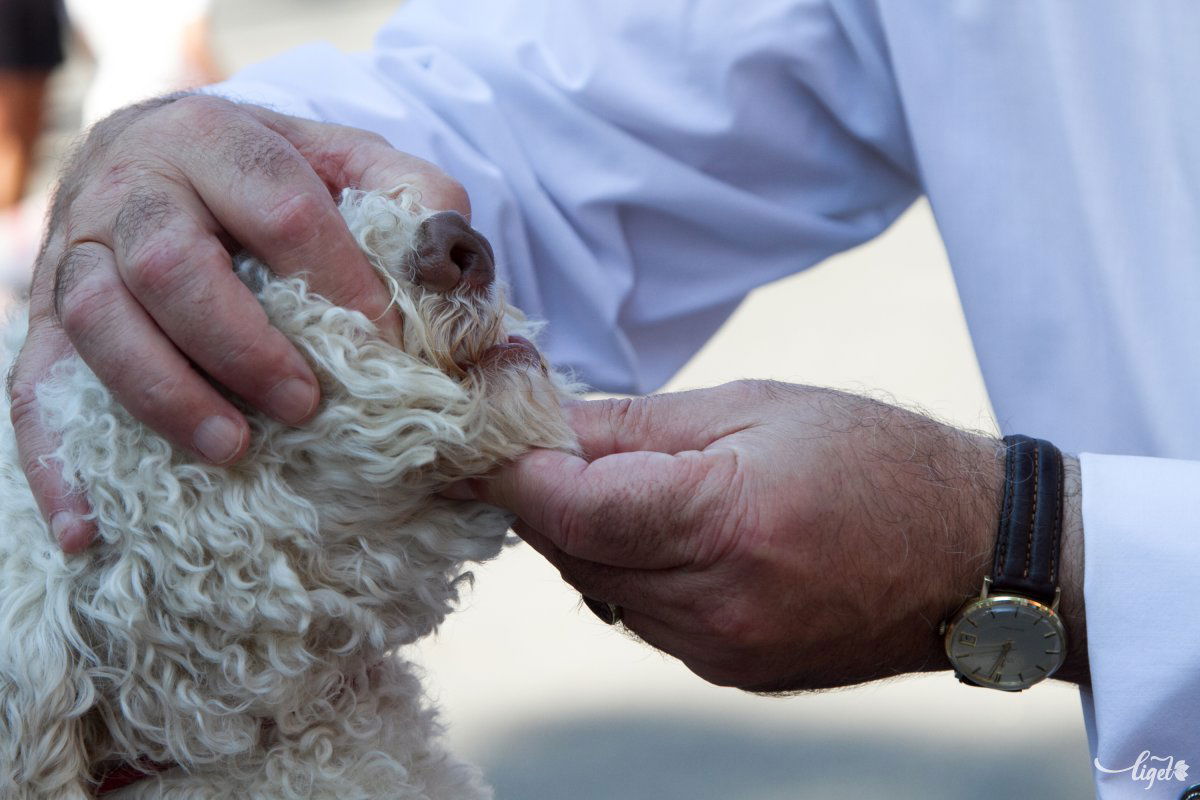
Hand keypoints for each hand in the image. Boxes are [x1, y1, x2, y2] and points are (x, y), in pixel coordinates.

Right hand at [9, 94, 470, 550]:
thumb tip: (445, 265)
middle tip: (306, 405)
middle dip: (242, 345)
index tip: (388, 348)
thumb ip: (411, 198)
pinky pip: (31, 387)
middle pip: (168, 263)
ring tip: (232, 451)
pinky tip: (90, 524)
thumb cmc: (275, 176)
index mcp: (216, 139)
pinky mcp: (41, 319)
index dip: (340, 281)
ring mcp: (75, 252)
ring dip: (163, 394)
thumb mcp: (351, 162)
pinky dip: (54, 459)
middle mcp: (132, 187)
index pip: (280, 208)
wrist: (168, 156)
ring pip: (95, 319)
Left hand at [457, 380, 1087, 690]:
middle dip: (540, 495)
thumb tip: (550, 423)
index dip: (514, 468)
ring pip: (597, 587)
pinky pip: (640, 615)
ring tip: (599, 476)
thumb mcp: (756, 406)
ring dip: (581, 533)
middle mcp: (715, 605)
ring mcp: (721, 650)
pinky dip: (623, 568)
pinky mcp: (730, 670)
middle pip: (571, 552)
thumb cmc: (876, 457)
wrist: (971, 554)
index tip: (486, 436)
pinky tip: (649, 527)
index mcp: (726, 523)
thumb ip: (639, 424)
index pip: (571, 507)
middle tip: (534, 439)